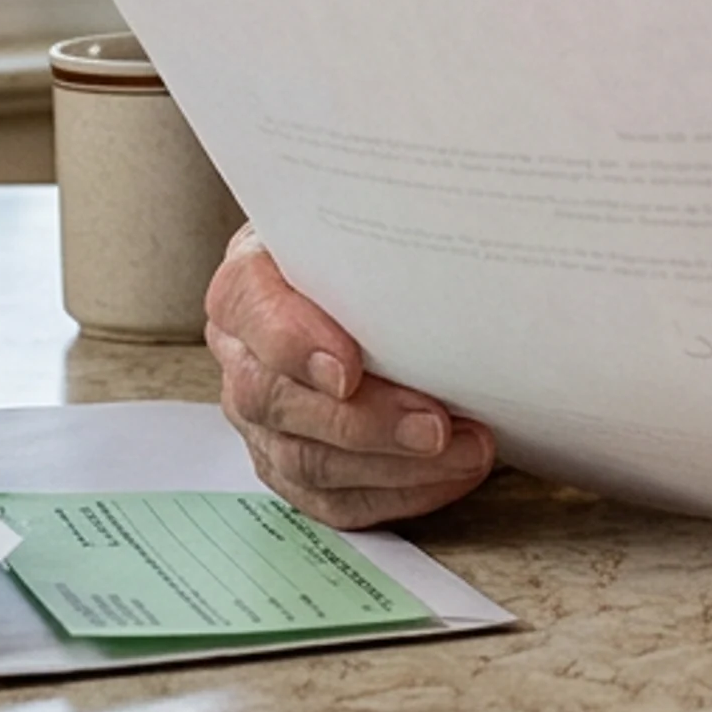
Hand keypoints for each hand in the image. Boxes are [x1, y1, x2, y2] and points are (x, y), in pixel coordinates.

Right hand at [206, 223, 495, 526]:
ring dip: (393, 465)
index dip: (294, 343)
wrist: (361, 281)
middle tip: (437, 426)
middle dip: (364, 422)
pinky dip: (397, 495)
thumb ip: (379, 220)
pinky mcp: (292, 464)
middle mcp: (242, 356)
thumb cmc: (363, 248)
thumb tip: (443, 212)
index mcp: (247, 283)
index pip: (251, 310)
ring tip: (469, 451)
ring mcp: (262, 419)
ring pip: (306, 460)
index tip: (350, 368)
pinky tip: (450, 477)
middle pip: (276, 400)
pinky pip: (333, 500)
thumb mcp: (362, 216)